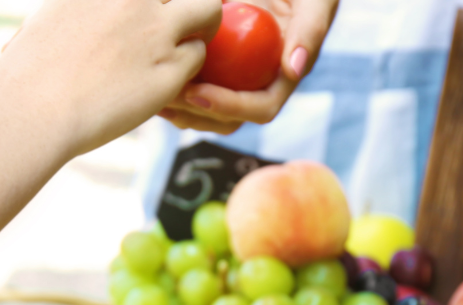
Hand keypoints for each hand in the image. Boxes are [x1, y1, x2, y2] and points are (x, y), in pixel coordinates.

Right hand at [0, 0, 222, 155]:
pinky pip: (197, 57)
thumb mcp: (53, 14)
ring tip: (188, 45)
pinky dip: (188, 66)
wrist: (32, 109)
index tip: (157, 6)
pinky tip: (169, 78)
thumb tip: (81, 11)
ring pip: (209, 9)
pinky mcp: (167, 70)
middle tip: (184, 17)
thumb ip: (83, 7)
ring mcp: (155, 31)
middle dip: (190, 0)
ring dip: (202, 26)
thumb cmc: (29, 71)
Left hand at [160, 0, 337, 133]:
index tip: (198, 93)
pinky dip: (172, 84)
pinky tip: (151, 76)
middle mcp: (259, 81)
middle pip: (229, 119)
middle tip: (168, 99)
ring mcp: (236, 74)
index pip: (260, 108)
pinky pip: (193, 82)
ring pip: (208, 109)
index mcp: (285, 74)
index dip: (229, 107)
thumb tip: (294, 69)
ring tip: (155, 98)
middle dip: (198, 116)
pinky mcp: (215, 63)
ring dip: (181, 110)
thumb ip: (311, 27)